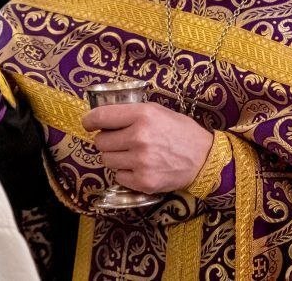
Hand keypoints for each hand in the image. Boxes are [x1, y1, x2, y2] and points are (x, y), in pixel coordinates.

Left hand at [82, 102, 212, 193]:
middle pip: (101, 141)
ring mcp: (140, 161)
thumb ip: (131, 112)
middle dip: (106, 141)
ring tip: (132, 154)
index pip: (101, 116)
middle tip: (120, 141)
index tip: (88, 124)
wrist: (203, 158)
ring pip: (107, 160)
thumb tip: (102, 117)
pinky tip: (140, 167)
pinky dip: (125, 173)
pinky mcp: (143, 181)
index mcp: (142, 115)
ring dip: (115, 157)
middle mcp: (139, 137)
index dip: (89, 120)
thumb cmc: (180, 131)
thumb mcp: (157, 111)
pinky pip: (118, 176)